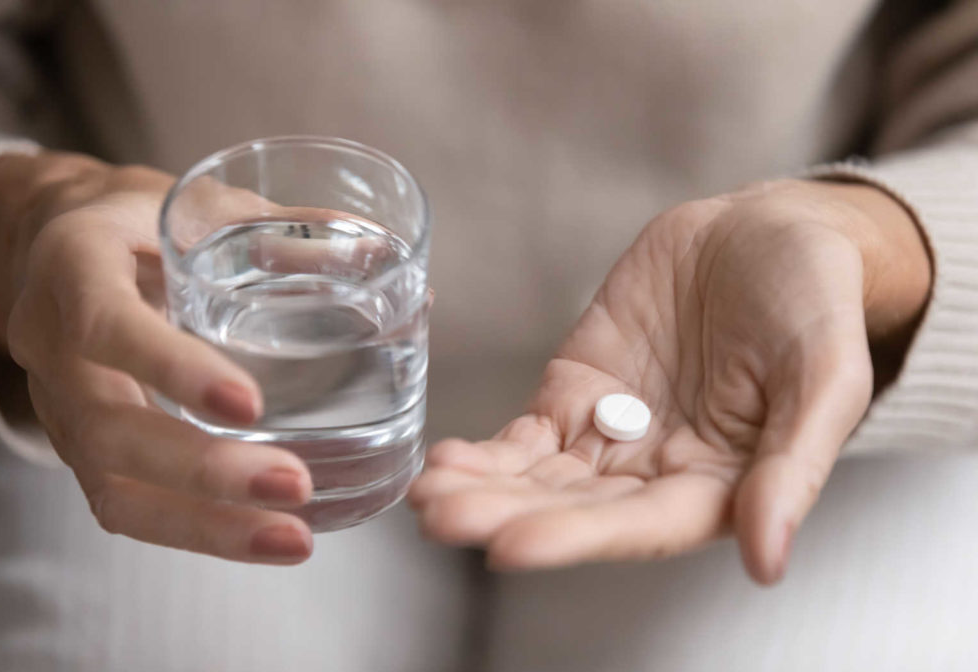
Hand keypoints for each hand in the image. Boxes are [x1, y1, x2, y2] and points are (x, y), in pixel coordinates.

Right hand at [0, 152, 314, 562]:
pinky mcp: (85, 448)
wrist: (57, 245)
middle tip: (295, 484)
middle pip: (110, 432)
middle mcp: (52, 346)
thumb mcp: (198, 203)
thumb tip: (380, 250)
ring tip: (291, 538)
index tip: (250, 403)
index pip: (107, 326)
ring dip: (206, 526)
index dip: (172, 369)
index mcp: (73, 268)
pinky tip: (264, 538)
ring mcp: (62, 407)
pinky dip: (197, 531)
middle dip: (205, 471)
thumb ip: (280, 226)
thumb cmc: (140, 221)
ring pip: (114, 489)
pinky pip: (127, 504)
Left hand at [409, 179, 930, 583]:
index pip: (642, 526)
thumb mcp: (825, 374)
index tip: (510, 546)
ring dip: (482, 490)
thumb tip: (767, 561)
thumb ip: (795, 464)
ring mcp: (611, 432)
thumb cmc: (813, 302)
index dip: (578, 538)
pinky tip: (442, 460)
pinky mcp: (576, 391)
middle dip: (507, 515)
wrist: (767, 232)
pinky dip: (485, 450)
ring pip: (539, 477)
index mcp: (720, 483)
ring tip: (425, 496)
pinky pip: (525, 433)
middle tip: (443, 518)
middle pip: (575, 509)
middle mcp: (656, 472)